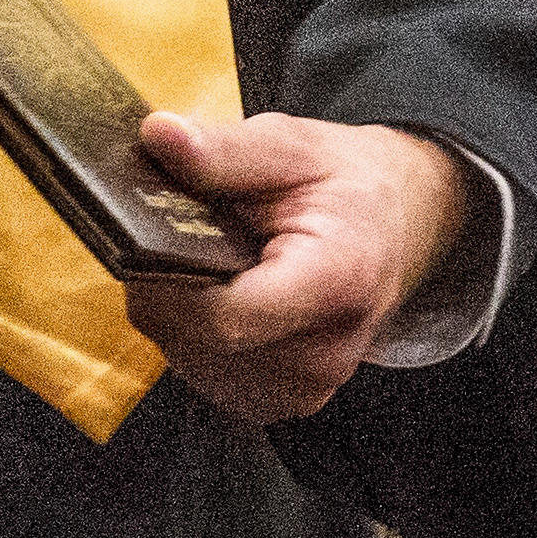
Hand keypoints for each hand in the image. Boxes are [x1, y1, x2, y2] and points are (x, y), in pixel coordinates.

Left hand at [122, 110, 470, 424]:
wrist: (393, 230)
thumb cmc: (342, 186)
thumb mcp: (290, 145)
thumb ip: (224, 149)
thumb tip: (160, 136)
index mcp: (335, 281)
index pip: (225, 315)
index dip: (167, 278)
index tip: (143, 231)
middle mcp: (324, 354)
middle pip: (196, 338)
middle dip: (162, 281)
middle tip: (174, 230)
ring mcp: (302, 388)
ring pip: (187, 357)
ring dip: (173, 307)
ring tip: (201, 257)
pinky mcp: (280, 401)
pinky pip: (201, 371)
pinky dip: (189, 331)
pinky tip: (211, 290)